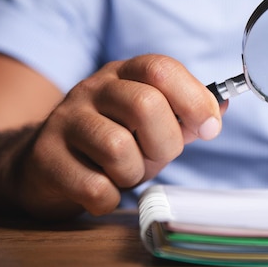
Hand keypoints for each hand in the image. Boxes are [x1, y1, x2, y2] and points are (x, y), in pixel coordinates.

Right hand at [17, 54, 225, 218]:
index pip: (162, 68)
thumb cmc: (111, 141)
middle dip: (164, 143)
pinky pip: (95, 187)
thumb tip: (221, 107)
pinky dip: (109, 198)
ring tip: (122, 172)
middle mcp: (93, 89)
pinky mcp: (46, 157)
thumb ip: (186, 115)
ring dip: (133, 172)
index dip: (194, 99)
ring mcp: (65, 120)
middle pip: (146, 105)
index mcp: (125, 74)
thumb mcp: (152, 124)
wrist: (45, 164)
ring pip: (119, 148)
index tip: (209, 129)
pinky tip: (102, 190)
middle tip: (154, 155)